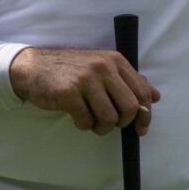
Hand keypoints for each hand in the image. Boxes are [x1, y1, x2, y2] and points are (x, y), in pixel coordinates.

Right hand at [9, 46, 158, 134]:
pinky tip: (76, 117)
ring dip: (101, 127)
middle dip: (122, 123)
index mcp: (115, 60)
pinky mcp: (69, 93)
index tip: (140, 129)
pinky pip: (87, 121)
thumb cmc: (69, 70)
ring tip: (91, 121)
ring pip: (109, 118)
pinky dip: (83, 124)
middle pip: (130, 108)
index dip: (145, 115)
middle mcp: (103, 67)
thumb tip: (155, 96)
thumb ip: (128, 81)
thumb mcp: (101, 68)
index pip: (142, 92)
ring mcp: (86, 80)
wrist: (33, 67)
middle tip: (111, 124)